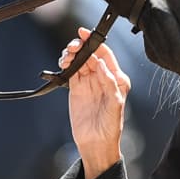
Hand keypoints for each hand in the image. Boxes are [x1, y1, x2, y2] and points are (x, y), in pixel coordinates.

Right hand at [61, 27, 127, 178]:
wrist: (96, 143)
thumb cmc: (111, 126)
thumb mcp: (115, 103)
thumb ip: (109, 82)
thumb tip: (101, 63)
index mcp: (116, 78)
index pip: (105, 54)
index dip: (95, 42)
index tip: (84, 34)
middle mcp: (102, 78)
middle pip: (90, 54)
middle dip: (80, 46)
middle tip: (73, 46)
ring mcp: (88, 83)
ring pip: (79, 60)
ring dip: (71, 54)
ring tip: (66, 57)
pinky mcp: (76, 89)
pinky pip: (70, 71)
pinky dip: (66, 64)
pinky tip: (63, 64)